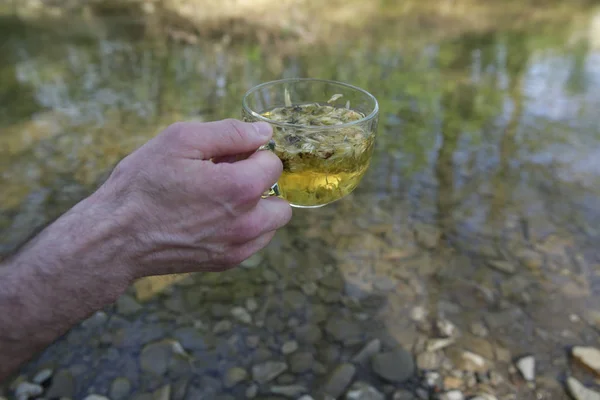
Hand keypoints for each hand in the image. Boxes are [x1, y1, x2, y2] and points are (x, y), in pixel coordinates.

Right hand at [93, 119, 291, 277]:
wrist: (115, 237)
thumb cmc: (143, 185)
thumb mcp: (180, 140)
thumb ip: (230, 132)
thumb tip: (263, 132)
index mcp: (240, 187)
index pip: (273, 163)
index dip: (251, 154)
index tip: (227, 157)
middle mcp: (247, 222)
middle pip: (281, 198)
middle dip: (261, 184)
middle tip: (228, 178)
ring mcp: (238, 246)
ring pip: (272, 223)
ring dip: (258, 209)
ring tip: (221, 200)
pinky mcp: (226, 262)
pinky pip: (255, 242)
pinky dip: (245, 229)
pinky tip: (216, 219)